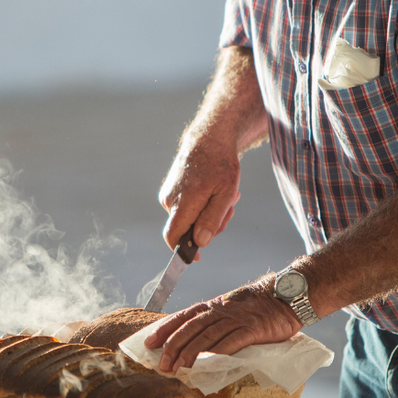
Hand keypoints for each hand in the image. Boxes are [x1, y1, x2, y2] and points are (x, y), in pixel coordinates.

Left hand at [144, 276, 300, 371]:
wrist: (286, 296)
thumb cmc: (258, 306)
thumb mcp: (231, 308)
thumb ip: (215, 322)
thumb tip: (195, 340)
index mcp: (214, 305)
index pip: (183, 316)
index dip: (164, 328)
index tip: (148, 342)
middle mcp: (221, 311)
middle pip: (190, 327)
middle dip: (172, 346)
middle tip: (160, 364)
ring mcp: (236, 319)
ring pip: (206, 335)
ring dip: (189, 353)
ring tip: (177, 369)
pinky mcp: (252, 329)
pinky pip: (231, 341)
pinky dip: (216, 353)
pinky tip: (206, 364)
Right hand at [158, 135, 240, 257]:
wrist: (208, 140)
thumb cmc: (220, 165)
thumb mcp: (225, 194)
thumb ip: (212, 220)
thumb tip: (200, 242)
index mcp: (182, 203)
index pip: (172, 237)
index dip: (183, 251)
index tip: (197, 257)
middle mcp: (170, 201)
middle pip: (186, 229)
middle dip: (209, 226)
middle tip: (229, 210)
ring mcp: (169, 195)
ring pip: (189, 218)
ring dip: (209, 214)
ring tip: (225, 195)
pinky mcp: (171, 190)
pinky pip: (186, 208)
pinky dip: (202, 205)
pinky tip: (213, 192)